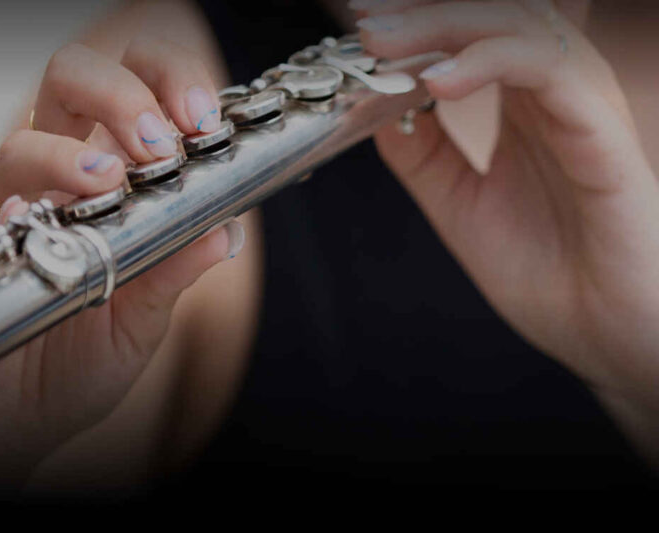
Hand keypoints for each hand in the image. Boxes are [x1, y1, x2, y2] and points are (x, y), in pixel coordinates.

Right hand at [0, 39, 242, 488]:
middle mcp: (59, 185)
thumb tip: (224, 230)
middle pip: (72, 84)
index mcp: (112, 187)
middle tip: (156, 142)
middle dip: (118, 92)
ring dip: (68, 153)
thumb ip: (174, 271)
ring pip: (23, 140)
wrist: (8, 429)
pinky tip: (30, 221)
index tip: (199, 120)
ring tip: (103, 185)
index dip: (167, 83)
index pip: (136, 95)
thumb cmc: (74, 371)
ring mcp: (11, 212)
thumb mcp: (141, 323)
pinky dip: (13, 205)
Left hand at [355, 0, 658, 449]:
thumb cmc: (548, 275)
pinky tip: (439, 82)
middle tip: (366, 23)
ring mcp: (584, 110)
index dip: (422, 22)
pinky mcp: (604, 138)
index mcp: (526, 108)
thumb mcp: (459, 206)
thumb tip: (374, 110)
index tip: (362, 26)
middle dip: (424, 13)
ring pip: (524, 27)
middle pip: (497, 17)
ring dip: (446, 25)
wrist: (604, 336)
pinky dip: (492, 62)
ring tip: (384, 42)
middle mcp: (557, 98)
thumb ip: (423, 155)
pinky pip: (555, 72)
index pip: (477, 35)